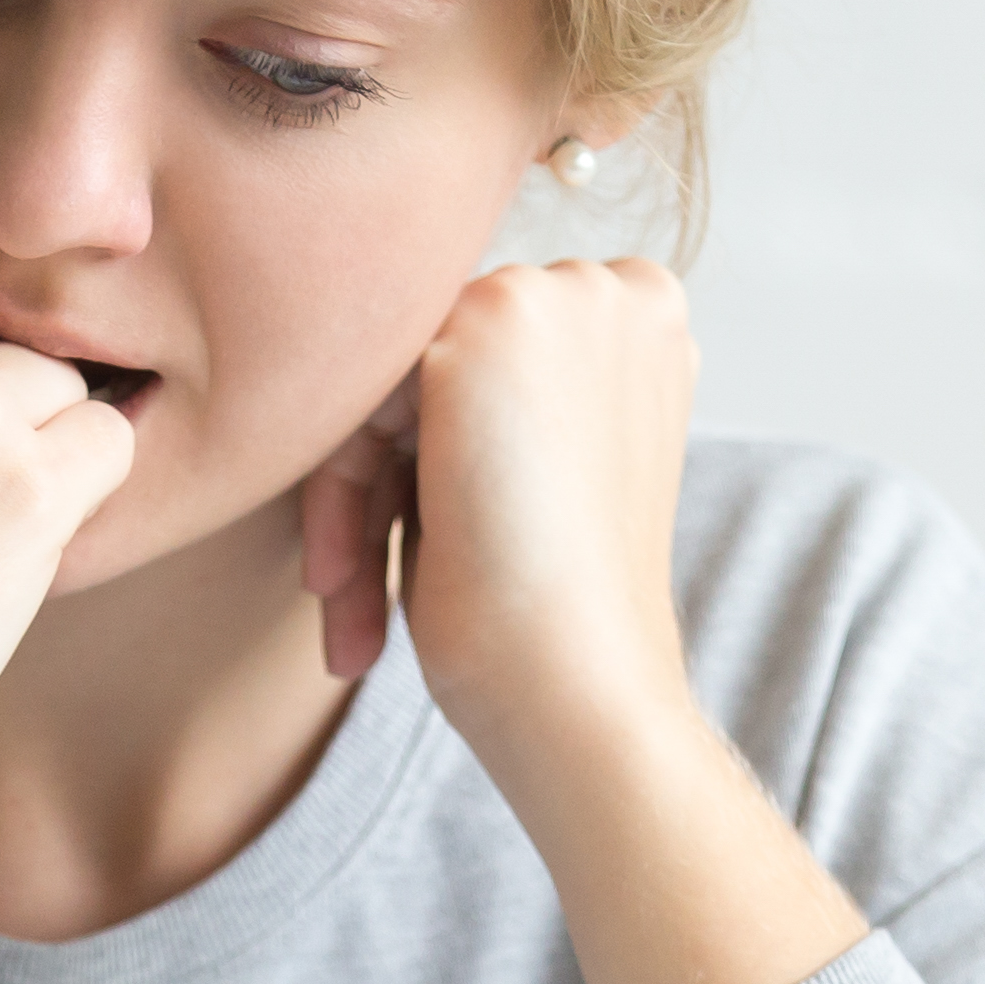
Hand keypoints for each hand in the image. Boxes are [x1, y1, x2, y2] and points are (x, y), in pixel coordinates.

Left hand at [304, 258, 867, 983]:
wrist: (581, 691)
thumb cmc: (559, 622)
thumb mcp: (539, 482)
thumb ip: (490, 403)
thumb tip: (390, 380)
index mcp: (647, 326)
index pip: (487, 378)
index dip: (429, 475)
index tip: (402, 575)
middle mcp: (613, 291)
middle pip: (430, 375)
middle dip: (382, 496)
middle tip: (351, 612)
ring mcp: (558, 294)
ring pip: (386, 386)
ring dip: (353, 516)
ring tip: (349, 629)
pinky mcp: (489, 317)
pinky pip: (358, 392)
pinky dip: (337, 498)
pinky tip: (339, 591)